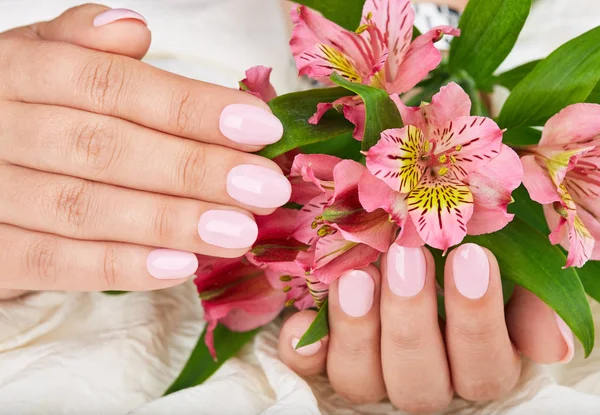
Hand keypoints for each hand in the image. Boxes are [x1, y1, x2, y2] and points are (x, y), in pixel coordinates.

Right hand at [0, 4, 289, 293]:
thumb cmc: (20, 114)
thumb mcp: (40, 66)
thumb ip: (82, 49)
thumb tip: (131, 28)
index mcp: (16, 71)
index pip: (111, 84)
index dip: (190, 107)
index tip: (260, 128)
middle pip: (105, 147)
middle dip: (194, 169)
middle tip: (265, 189)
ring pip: (84, 207)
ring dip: (170, 221)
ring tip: (239, 231)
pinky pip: (50, 262)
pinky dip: (119, 265)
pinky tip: (181, 266)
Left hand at [279, 243, 573, 412]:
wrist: (410, 231)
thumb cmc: (467, 245)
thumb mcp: (511, 262)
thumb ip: (533, 299)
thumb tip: (550, 344)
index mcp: (475, 360)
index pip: (484, 368)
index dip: (478, 321)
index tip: (471, 255)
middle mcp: (423, 375)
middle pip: (420, 383)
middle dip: (413, 321)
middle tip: (406, 258)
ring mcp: (372, 369)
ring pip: (362, 381)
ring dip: (357, 332)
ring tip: (355, 277)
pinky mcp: (326, 357)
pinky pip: (311, 370)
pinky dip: (304, 350)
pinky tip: (302, 323)